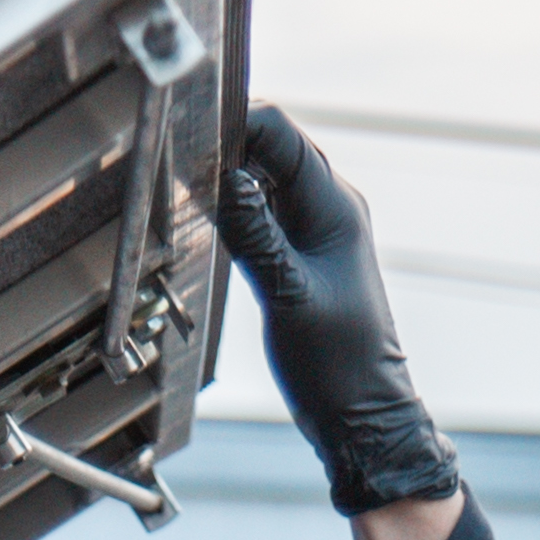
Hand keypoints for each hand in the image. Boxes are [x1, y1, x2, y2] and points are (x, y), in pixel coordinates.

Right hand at [221, 106, 461, 518]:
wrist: (362, 416)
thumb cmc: (338, 364)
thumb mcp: (287, 296)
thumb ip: (254, 235)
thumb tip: (226, 178)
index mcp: (335, 208)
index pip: (283, 134)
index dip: (238, 122)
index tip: (191, 130)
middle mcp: (329, 209)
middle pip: (272, 149)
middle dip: (227, 146)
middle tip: (178, 159)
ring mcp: (316, 230)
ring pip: (265, 180)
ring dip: (229, 178)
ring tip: (187, 188)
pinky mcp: (301, 255)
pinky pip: (264, 213)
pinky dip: (236, 210)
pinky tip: (209, 222)